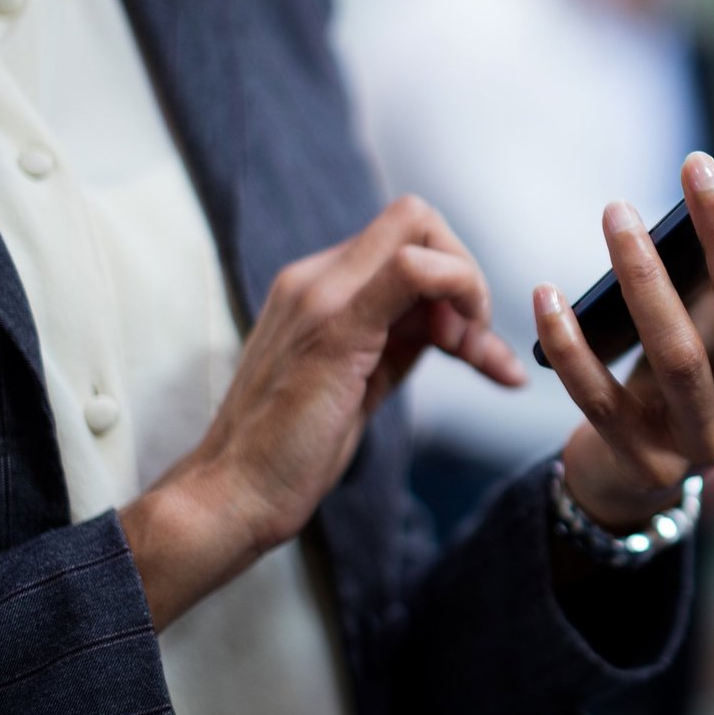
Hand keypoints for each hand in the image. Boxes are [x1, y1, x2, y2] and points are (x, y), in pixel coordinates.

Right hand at [122, 196, 525, 627]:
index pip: (405, 235)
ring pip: (420, 232)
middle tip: (472, 345)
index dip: (452, 272)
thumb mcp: (359, 379)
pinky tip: (473, 350)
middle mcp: (315, 277)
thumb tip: (453, 324)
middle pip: (419, 220)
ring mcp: (321, 296)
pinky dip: (460, 291)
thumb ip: (398, 340)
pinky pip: (412, 269)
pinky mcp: (336, 328)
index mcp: (318, 285)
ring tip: (479, 357)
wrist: (234, 494)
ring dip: (470, 293)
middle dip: (467, 276)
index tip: (464, 336)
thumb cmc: (293, 450)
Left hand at [534, 142, 713, 531]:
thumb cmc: (698, 369)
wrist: (638, 473)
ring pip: (678, 356)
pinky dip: (574, 348)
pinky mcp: (648, 465)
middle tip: (695, 163)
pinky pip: (603, 400)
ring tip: (617, 213)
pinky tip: (548, 295)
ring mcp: (710, 441)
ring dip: (644, 278)